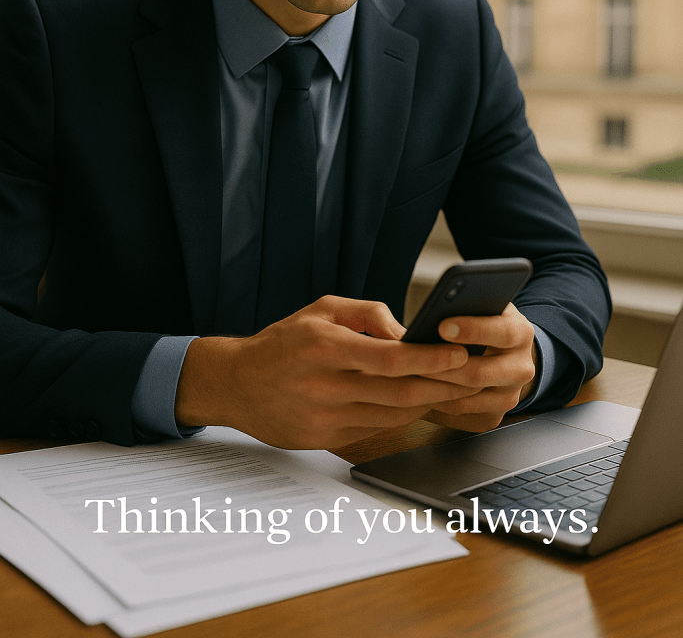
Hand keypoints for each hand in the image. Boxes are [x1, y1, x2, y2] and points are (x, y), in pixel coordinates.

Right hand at [174, 295, 469, 448]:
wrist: (235, 384)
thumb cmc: (282, 342)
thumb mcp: (320, 310)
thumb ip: (367, 314)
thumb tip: (407, 333)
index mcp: (324, 346)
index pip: (391, 358)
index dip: (430, 359)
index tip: (458, 355)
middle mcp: (324, 384)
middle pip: (399, 392)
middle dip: (442, 386)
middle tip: (472, 378)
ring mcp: (324, 416)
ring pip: (392, 415)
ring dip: (427, 404)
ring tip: (454, 391)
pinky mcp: (323, 439)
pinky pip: (375, 429)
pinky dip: (401, 417)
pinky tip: (418, 405)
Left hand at [421, 303, 536, 432]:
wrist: (505, 354)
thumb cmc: (483, 323)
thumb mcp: (481, 306)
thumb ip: (463, 304)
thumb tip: (431, 310)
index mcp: (520, 334)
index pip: (501, 332)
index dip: (472, 330)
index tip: (442, 325)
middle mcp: (520, 369)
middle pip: (479, 373)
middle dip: (442, 366)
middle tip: (412, 358)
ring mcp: (508, 397)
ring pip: (466, 400)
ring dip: (433, 389)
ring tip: (405, 376)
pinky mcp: (492, 417)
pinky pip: (459, 415)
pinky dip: (435, 405)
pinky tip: (414, 393)